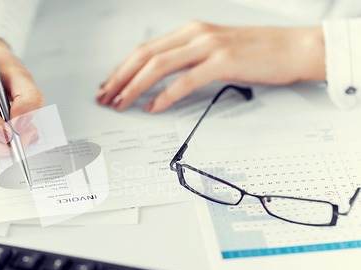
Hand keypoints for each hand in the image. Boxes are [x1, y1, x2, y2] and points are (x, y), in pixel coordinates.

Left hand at [97, 21, 324, 112]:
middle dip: (119, 77)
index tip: (109, 85)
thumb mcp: (214, 50)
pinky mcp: (222, 62)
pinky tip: (153, 107)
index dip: (123, 68)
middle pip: (144, 55)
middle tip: (105, 96)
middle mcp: (195, 34)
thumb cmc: (256, 52)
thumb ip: (188, 59)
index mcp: (190, 31)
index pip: (146, 49)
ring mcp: (208, 46)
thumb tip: (161, 80)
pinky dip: (165, 95)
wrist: (294, 48)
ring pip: (159, 66)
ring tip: (121, 103)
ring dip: (135, 86)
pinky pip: (185, 80)